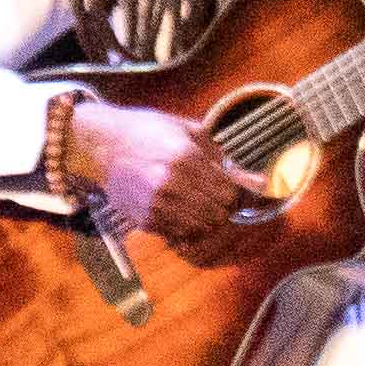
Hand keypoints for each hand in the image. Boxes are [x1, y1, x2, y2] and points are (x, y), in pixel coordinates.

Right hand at [65, 97, 259, 256]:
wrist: (104, 145)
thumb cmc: (148, 132)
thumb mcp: (189, 132)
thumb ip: (223, 158)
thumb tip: (260, 182)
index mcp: (186, 159)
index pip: (229, 193)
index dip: (234, 191)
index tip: (228, 186)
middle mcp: (171, 185)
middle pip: (219, 214)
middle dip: (221, 206)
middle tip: (212, 194)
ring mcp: (156, 205)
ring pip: (202, 227)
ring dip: (205, 217)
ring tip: (194, 201)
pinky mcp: (145, 220)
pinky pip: (180, 234)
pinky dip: (185, 225)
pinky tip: (177, 207)